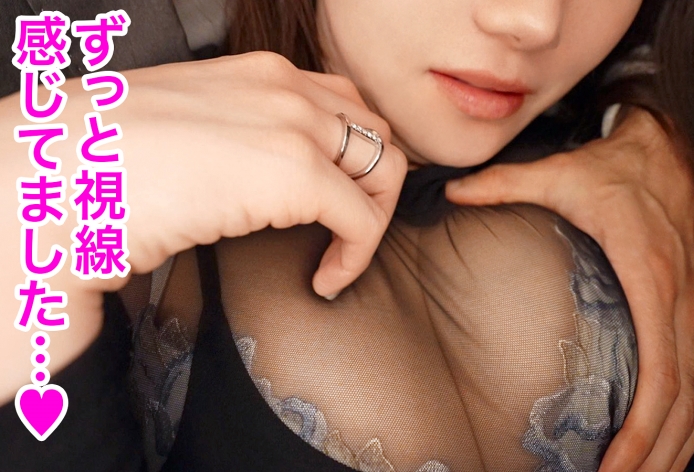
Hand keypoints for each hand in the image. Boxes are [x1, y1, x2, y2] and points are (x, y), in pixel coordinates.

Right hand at [0, 52, 406, 398]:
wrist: (56, 174)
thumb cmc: (103, 162)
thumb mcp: (186, 133)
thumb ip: (231, 140)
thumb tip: (243, 180)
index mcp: (257, 74)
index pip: (341, 105)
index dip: (350, 157)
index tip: (334, 200)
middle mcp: (284, 88)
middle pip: (374, 132)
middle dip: (373, 184)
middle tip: (346, 227)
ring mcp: (293, 125)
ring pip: (386, 168)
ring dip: (373, 216)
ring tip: (337, 255)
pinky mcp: (296, 174)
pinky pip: (365, 219)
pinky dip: (357, 254)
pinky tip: (324, 280)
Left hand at [444, 107, 693, 470]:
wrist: (664, 151)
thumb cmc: (612, 169)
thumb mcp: (558, 172)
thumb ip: (504, 183)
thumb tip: (451, 191)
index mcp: (650, 272)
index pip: (660, 368)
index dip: (643, 425)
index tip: (614, 466)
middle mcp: (681, 299)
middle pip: (684, 398)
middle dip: (657, 454)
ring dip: (676, 446)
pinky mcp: (693, 312)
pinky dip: (687, 421)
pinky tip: (664, 448)